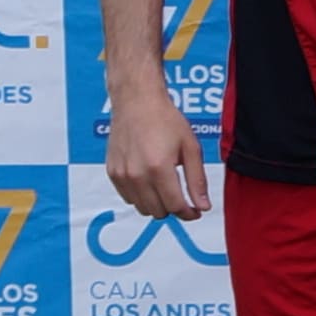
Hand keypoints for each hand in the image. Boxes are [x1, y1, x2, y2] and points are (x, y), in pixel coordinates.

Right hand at [101, 87, 210, 218]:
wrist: (137, 101)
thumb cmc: (165, 119)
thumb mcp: (190, 148)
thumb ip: (197, 180)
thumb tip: (203, 206)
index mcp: (159, 168)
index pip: (175, 206)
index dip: (189, 213)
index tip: (196, 211)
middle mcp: (137, 175)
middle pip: (159, 212)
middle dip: (174, 208)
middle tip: (182, 195)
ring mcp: (122, 175)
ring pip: (143, 208)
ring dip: (157, 204)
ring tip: (166, 186)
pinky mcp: (113, 173)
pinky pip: (129, 198)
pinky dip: (141, 196)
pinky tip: (150, 180)